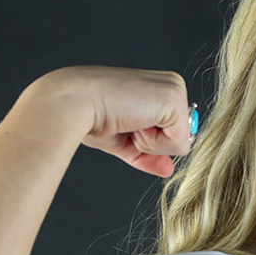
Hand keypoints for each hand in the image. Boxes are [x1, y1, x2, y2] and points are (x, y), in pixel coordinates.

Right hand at [20, 66, 194, 178]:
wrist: (74, 104)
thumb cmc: (91, 118)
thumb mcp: (125, 141)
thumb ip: (147, 154)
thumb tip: (168, 170)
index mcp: (161, 89)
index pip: (173, 132)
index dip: (150, 142)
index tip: (126, 124)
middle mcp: (172, 85)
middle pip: (181, 138)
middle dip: (152, 143)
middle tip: (126, 122)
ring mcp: (175, 90)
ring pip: (181, 142)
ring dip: (151, 143)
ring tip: (128, 121)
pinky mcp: (174, 100)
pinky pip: (178, 143)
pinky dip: (153, 142)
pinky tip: (133, 121)